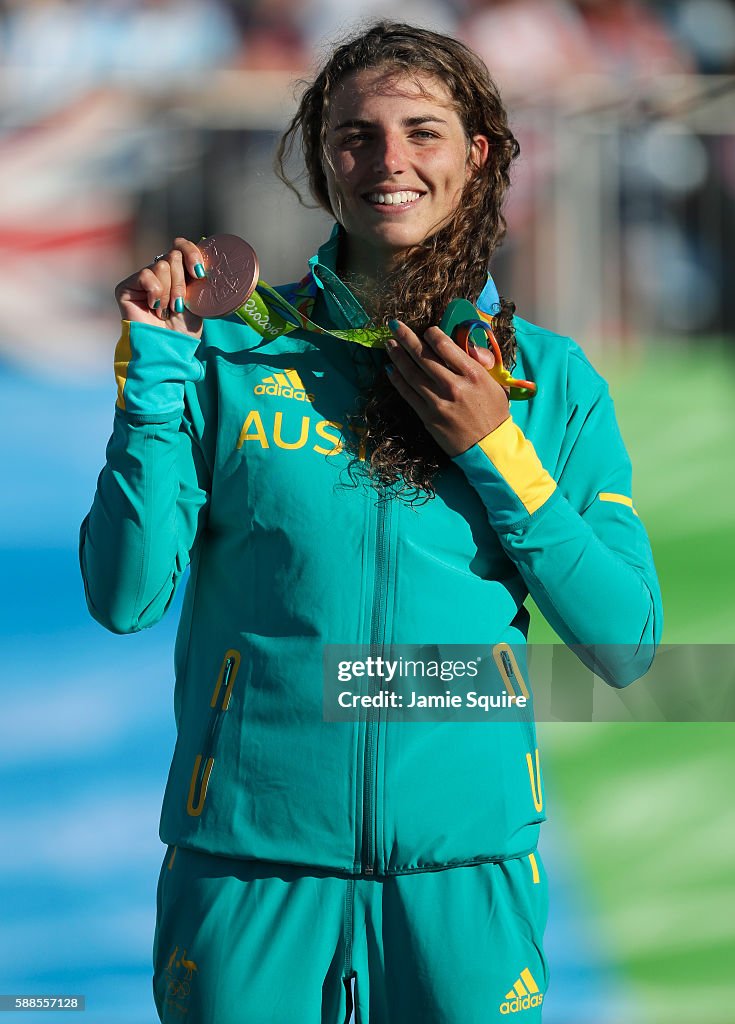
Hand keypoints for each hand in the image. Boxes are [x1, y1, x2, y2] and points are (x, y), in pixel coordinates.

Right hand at [114, 237, 206, 337]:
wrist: (168, 348)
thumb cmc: (184, 330)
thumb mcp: (198, 300)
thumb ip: (197, 276)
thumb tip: (205, 255)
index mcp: (177, 272)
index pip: (182, 246)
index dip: (192, 253)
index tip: (199, 274)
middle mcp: (158, 272)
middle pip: (173, 255)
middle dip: (181, 283)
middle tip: (178, 305)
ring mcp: (142, 279)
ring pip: (161, 265)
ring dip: (169, 292)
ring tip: (166, 311)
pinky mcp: (126, 287)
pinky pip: (146, 275)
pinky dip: (155, 293)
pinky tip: (154, 307)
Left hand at [385, 320, 510, 456]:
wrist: (489, 448)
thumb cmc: (494, 413)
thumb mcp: (496, 383)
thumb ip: (482, 361)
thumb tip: (467, 345)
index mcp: (473, 374)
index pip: (446, 346)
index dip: (432, 334)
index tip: (427, 330)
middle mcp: (453, 386)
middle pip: (424, 357)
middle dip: (406, 338)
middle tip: (394, 325)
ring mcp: (438, 402)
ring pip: (412, 373)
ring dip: (397, 356)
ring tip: (389, 344)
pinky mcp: (428, 416)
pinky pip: (408, 393)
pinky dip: (397, 380)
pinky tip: (390, 369)